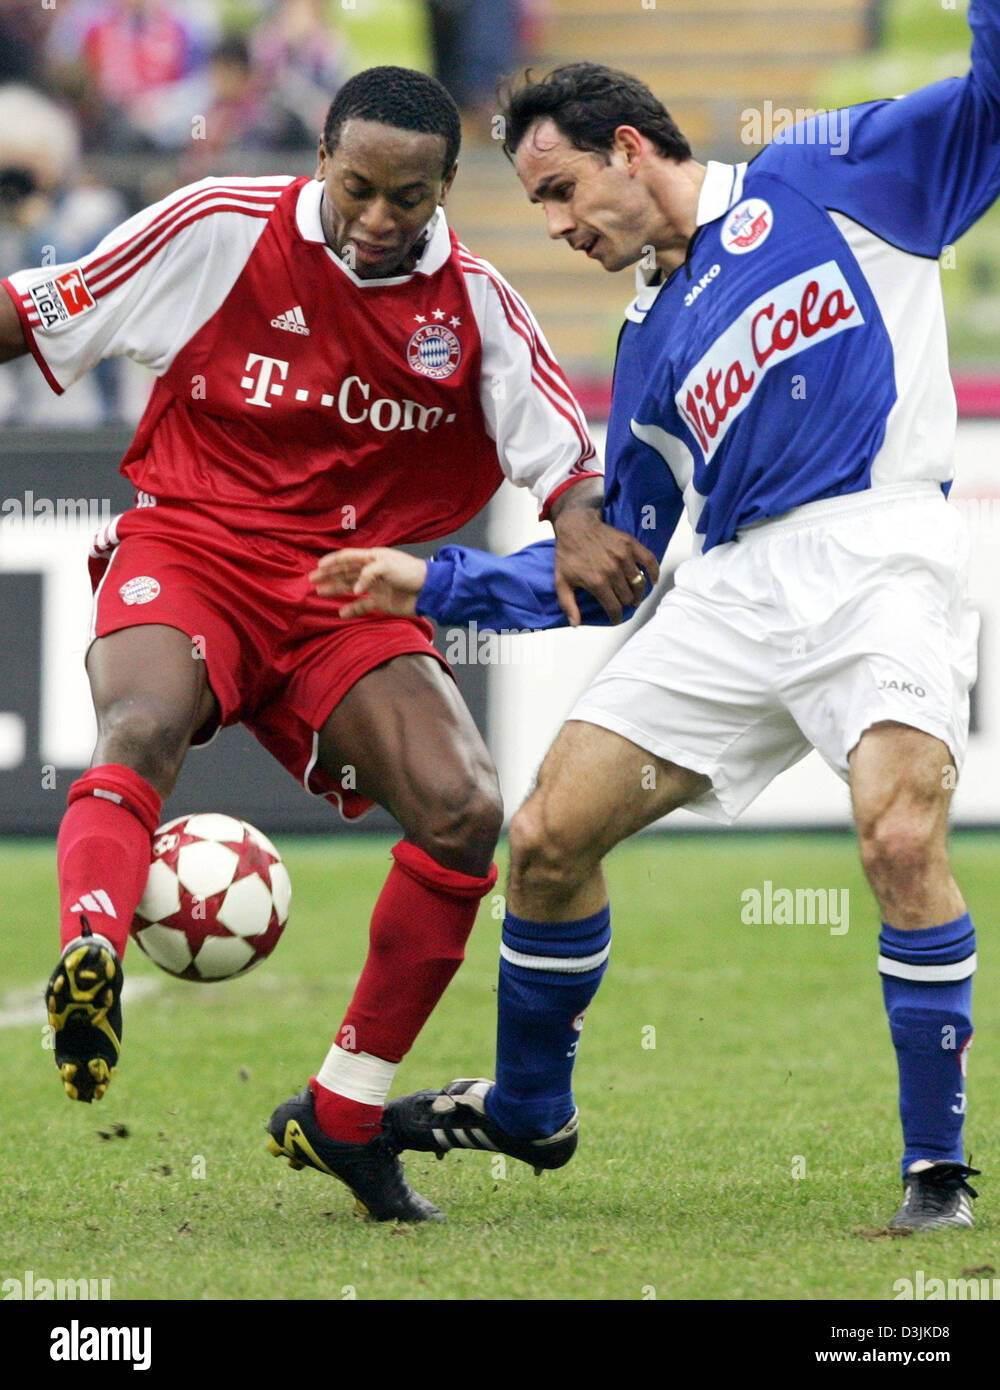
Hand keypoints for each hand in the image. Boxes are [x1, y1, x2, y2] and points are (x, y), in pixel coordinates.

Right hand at [309, 547, 427, 618]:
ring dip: (335, 589)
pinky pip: (362, 606)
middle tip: (312, 580)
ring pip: (350, 588)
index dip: (332, 561)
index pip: (348, 558)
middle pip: (345, 572)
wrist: (428, 589)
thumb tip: (355, 589)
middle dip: (328, 575)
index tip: (318, 567)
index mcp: (372, 558)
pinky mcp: (381, 602)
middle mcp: (371, 571)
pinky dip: (352, 609)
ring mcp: (375, 587)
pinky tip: (341, 613)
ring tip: (320, 592)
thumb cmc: (410, 571)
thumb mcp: (387, 565)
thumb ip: (368, 573)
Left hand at [552, 508, 659, 625]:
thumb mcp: (561, 581)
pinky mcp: (631, 545)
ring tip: (635, 596)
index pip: (614, 608)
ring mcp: (624, 558)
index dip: (616, 617)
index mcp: (597, 582)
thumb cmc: (568, 553)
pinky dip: (654, 572)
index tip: (616, 618)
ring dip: (638, 593)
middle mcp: (613, 572)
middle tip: (622, 602)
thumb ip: (568, 604)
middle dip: (625, 603)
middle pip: (627, 597)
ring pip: (638, 584)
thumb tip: (575, 624)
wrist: (575, 526)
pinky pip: (649, 561)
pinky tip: (652, 580)